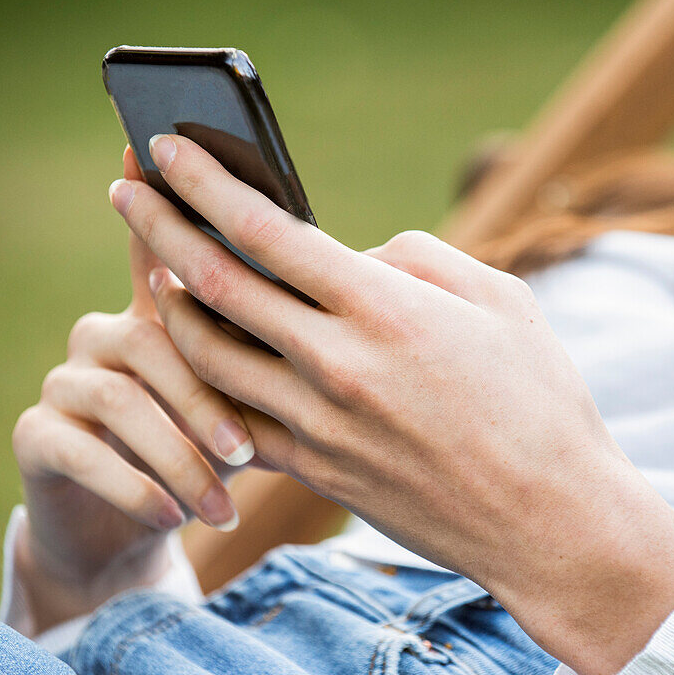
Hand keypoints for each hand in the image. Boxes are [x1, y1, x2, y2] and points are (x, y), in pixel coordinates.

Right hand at [9, 148, 254, 631]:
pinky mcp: (36, 436)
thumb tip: (342, 301)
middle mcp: (106, 331)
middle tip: (250, 450)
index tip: (151, 148)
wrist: (130, 529)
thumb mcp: (249, 405)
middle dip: (207, 394)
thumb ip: (276, 356)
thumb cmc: (209, 454)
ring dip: (179, 453)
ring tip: (222, 502)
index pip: (163, 249)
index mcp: (162, 314)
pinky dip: (135, 486)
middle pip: (158, 335)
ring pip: (122, 398)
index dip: (159, 200)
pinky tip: (172, 518)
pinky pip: (81, 450)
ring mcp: (66, 381)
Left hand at [110, 134, 673, 674]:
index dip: (205, 184)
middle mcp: (338, 364)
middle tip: (126, 195)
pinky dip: (204, 386)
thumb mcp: (502, 301)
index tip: (166, 152)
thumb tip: (354, 255)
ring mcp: (319, 425)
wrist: (547, 522)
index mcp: (385, 308)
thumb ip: (419, 259)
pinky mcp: (315, 471)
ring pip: (209, 357)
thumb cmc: (540, 402)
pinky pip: (235, 422)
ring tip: (155, 272)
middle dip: (159, 229)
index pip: (267, 231)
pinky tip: (197, 360)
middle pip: (216, 285)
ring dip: (170, 307)